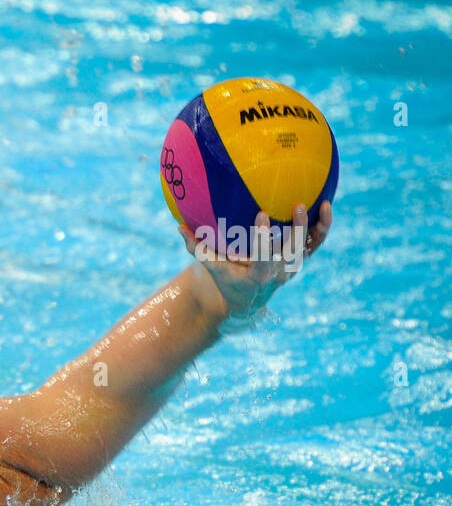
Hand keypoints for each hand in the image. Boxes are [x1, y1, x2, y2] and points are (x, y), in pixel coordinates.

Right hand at [181, 201, 331, 319]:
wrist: (246, 301)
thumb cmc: (225, 280)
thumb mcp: (211, 267)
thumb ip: (197, 248)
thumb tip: (179, 226)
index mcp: (257, 276)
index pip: (262, 256)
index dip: (262, 237)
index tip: (261, 215)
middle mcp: (278, 273)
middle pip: (291, 251)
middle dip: (296, 230)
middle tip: (297, 206)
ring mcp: (291, 268)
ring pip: (307, 248)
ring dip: (314, 228)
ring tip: (320, 204)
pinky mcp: (298, 261)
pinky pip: (315, 244)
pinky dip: (322, 228)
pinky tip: (327, 206)